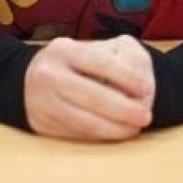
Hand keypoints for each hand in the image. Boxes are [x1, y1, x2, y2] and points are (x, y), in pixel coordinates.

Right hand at [23, 36, 155, 140]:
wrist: (36, 76)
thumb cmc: (78, 61)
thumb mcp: (98, 47)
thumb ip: (123, 58)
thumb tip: (140, 85)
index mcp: (63, 50)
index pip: (101, 63)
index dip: (127, 78)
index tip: (146, 88)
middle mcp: (47, 75)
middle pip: (93, 97)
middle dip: (124, 110)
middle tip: (145, 116)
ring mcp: (41, 102)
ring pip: (85, 122)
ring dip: (115, 129)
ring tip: (135, 128)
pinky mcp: (41, 124)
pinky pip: (76, 134)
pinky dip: (100, 136)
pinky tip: (115, 132)